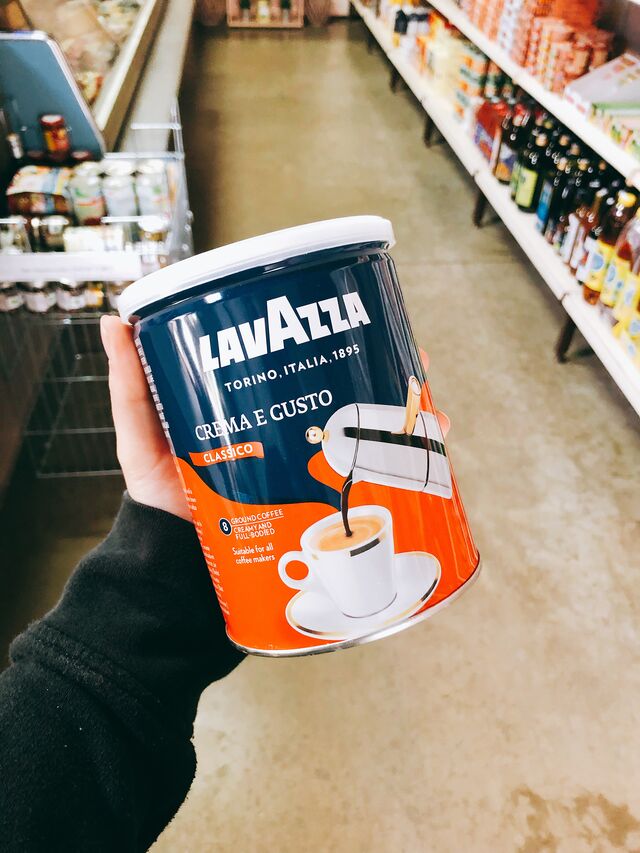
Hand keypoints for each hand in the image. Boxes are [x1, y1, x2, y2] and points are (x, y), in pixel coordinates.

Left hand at [99, 323, 447, 522]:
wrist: (173, 566)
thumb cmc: (155, 495)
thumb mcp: (140, 432)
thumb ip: (129, 382)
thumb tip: (117, 317)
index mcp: (255, 407)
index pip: (303, 362)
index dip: (335, 336)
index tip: (362, 315)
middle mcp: (289, 432)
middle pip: (348, 393)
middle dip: (387, 376)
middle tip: (413, 363)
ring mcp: (306, 471)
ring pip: (368, 438)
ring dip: (404, 422)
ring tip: (431, 411)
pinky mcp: (316, 509)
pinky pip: (366, 486)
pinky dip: (399, 476)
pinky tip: (425, 468)